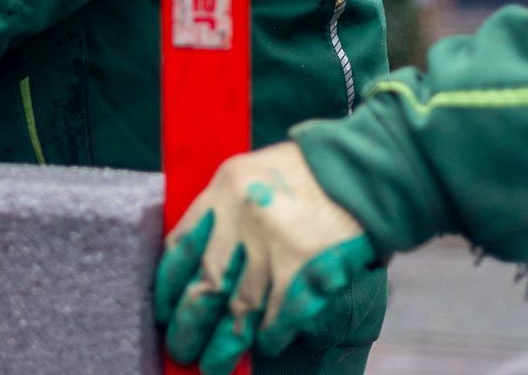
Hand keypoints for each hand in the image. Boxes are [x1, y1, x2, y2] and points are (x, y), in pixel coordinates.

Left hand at [155, 142, 379, 373]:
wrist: (363, 172)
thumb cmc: (305, 175)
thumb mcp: (250, 176)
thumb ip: (224, 213)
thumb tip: (197, 262)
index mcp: (223, 189)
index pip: (181, 245)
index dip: (168, 285)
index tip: (165, 311)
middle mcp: (243, 217)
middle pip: (205, 284)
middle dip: (189, 326)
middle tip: (182, 350)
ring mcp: (275, 245)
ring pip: (238, 310)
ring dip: (225, 346)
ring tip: (215, 366)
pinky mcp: (307, 268)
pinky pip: (280, 316)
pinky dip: (270, 337)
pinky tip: (264, 347)